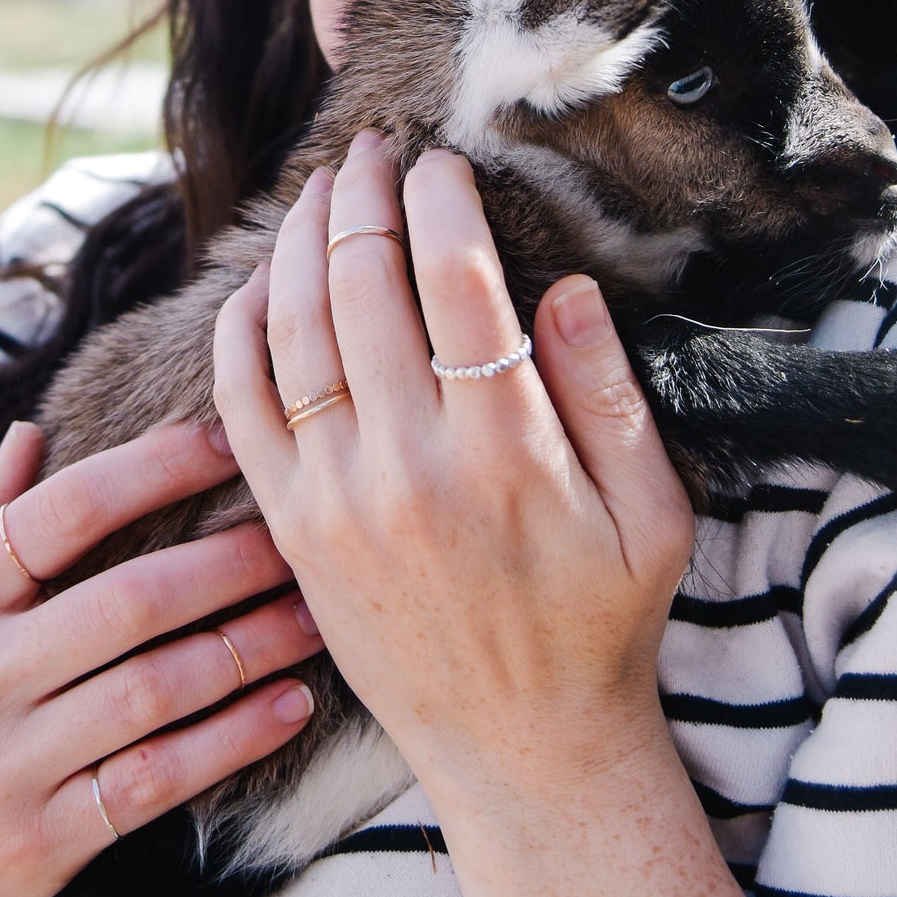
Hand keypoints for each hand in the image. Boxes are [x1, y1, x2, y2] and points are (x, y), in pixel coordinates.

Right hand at [0, 422, 318, 896]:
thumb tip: (32, 432)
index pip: (62, 512)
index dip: (154, 469)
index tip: (228, 440)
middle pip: (131, 601)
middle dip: (231, 562)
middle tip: (305, 532)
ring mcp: (6, 766)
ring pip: (157, 690)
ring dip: (252, 647)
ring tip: (320, 613)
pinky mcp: (38, 844)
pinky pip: (155, 782)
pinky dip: (230, 743)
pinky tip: (289, 707)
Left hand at [214, 131, 694, 800]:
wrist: (518, 746)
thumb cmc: (600, 627)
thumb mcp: (655, 515)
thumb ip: (612, 395)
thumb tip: (566, 288)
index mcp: (510, 451)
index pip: (459, 282)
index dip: (442, 202)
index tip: (439, 162)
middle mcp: (411, 465)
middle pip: (364, 287)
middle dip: (362, 199)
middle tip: (369, 151)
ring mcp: (338, 499)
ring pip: (294, 333)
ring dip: (297, 246)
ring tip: (315, 193)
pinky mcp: (292, 530)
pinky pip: (242, 409)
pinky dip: (241, 335)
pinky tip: (256, 287)